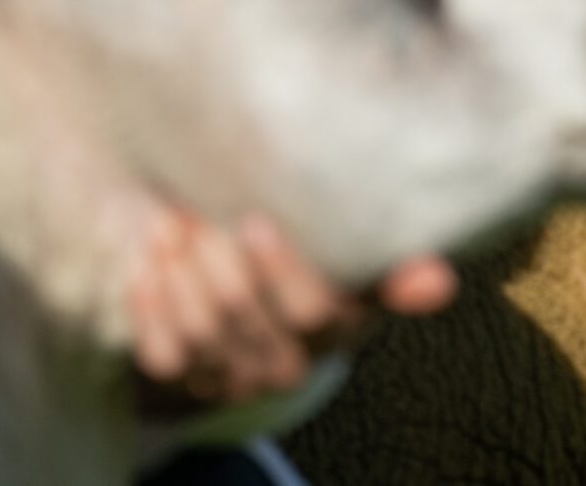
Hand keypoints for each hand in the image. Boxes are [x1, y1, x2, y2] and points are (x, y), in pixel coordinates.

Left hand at [128, 209, 455, 409]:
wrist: (247, 324)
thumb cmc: (311, 273)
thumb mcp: (356, 270)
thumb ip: (393, 270)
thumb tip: (439, 279)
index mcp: (336, 331)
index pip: (313, 314)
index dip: (282, 272)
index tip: (254, 221)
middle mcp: (286, 363)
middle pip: (245, 317)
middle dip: (214, 258)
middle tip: (191, 207)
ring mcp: (232, 374)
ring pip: (202, 332)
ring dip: (178, 274)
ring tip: (164, 223)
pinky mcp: (185, 378)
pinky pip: (164, 353)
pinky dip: (152, 308)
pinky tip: (145, 267)